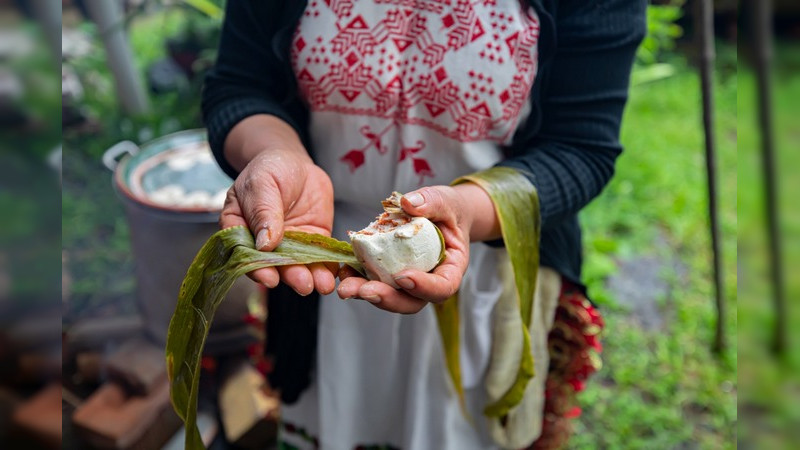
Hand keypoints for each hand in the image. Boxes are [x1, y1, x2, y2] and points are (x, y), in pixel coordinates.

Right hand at [220, 150, 336, 295]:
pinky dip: (328, 267)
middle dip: (291, 276)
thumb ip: (263, 212)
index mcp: (241, 231)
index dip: (258, 269)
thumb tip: (265, 244)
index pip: (246, 255)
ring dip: (311, 277)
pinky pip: (320, 257)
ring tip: (323, 285)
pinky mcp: (312, 242)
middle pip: (276, 266)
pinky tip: (335, 274)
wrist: (295, 163)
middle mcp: (264, 244)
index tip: (270, 278)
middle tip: (303, 285)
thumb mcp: (261, 184)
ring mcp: (290, 245)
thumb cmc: (269, 169)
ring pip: (299, 266)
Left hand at [337, 184, 494, 313]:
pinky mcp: (389, 275)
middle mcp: (429, 282)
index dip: (424, 287)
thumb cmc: (448, 211)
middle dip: (387, 299)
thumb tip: (408, 203)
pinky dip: (359, 278)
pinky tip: (344, 271)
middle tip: (365, 291)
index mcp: (451, 269)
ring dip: (366, 293)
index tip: (403, 276)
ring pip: (390, 297)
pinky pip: (375, 282)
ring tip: (346, 286)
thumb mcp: (445, 201)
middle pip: (412, 302)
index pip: (442, 288)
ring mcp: (408, 282)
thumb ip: (431, 202)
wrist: (440, 215)